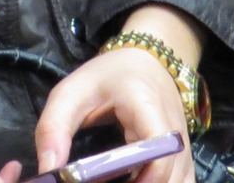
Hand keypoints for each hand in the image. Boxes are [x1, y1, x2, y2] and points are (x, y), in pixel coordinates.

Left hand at [34, 50, 191, 182]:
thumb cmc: (106, 76)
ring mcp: (186, 149)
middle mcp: (176, 133)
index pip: (158, 154)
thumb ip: (53, 129)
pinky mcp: (186, 160)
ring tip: (115, 181)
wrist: (145, 62)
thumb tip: (47, 171)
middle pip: (170, 178)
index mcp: (147, 108)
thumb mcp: (71, 93)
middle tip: (103, 182)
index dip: (141, 181)